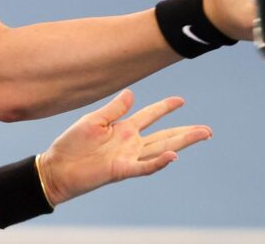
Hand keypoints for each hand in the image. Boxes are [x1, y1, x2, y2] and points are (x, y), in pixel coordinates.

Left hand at [38, 89, 210, 205]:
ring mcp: (128, 157)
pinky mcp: (121, 170)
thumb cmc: (72, 144)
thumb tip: (132, 93)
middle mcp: (130, 143)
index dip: (165, 108)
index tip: (181, 100)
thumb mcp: (93, 120)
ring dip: (182, 143)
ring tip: (202, 136)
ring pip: (161, 148)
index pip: (150, 116)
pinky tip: (173, 157)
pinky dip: (158, 163)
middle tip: (207, 129)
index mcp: (123, 129)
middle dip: (186, 132)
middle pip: (164, 135)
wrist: (57, 167)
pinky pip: (144, 166)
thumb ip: (114, 109)